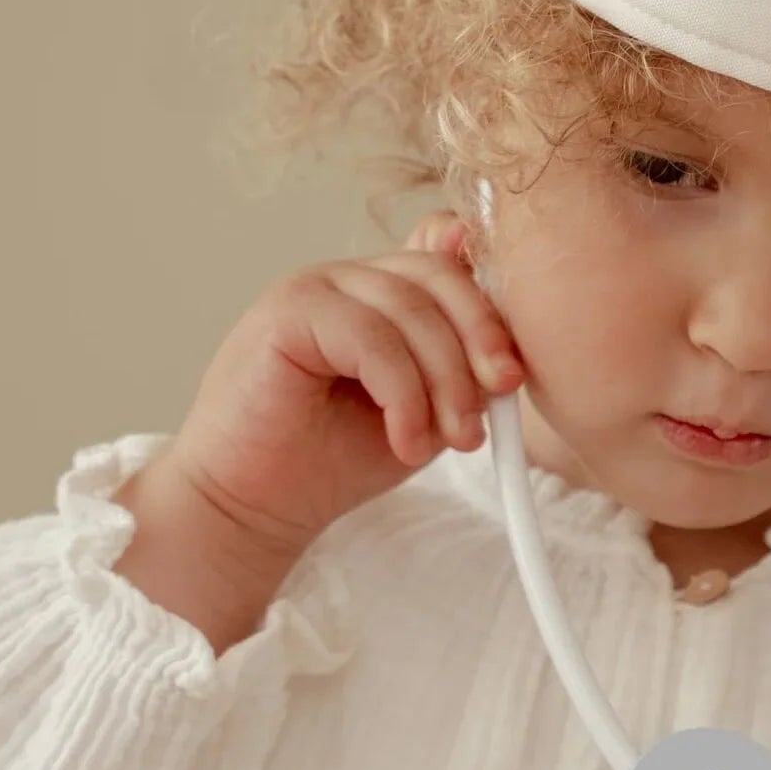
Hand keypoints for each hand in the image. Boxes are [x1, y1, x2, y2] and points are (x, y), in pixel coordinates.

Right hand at [160, 210, 523, 557]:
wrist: (257, 505)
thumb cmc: (334, 460)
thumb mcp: (424, 411)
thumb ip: (460, 370)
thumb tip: (510, 349)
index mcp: (383, 293)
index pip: (454, 264)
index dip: (492, 308)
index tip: (513, 371)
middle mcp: (350, 279)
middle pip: (439, 276)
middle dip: (480, 340)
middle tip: (501, 398)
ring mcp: (315, 287)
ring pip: (410, 309)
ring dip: (446, 381)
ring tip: (454, 440)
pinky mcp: (287, 312)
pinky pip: (371, 338)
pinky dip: (404, 395)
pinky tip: (407, 440)